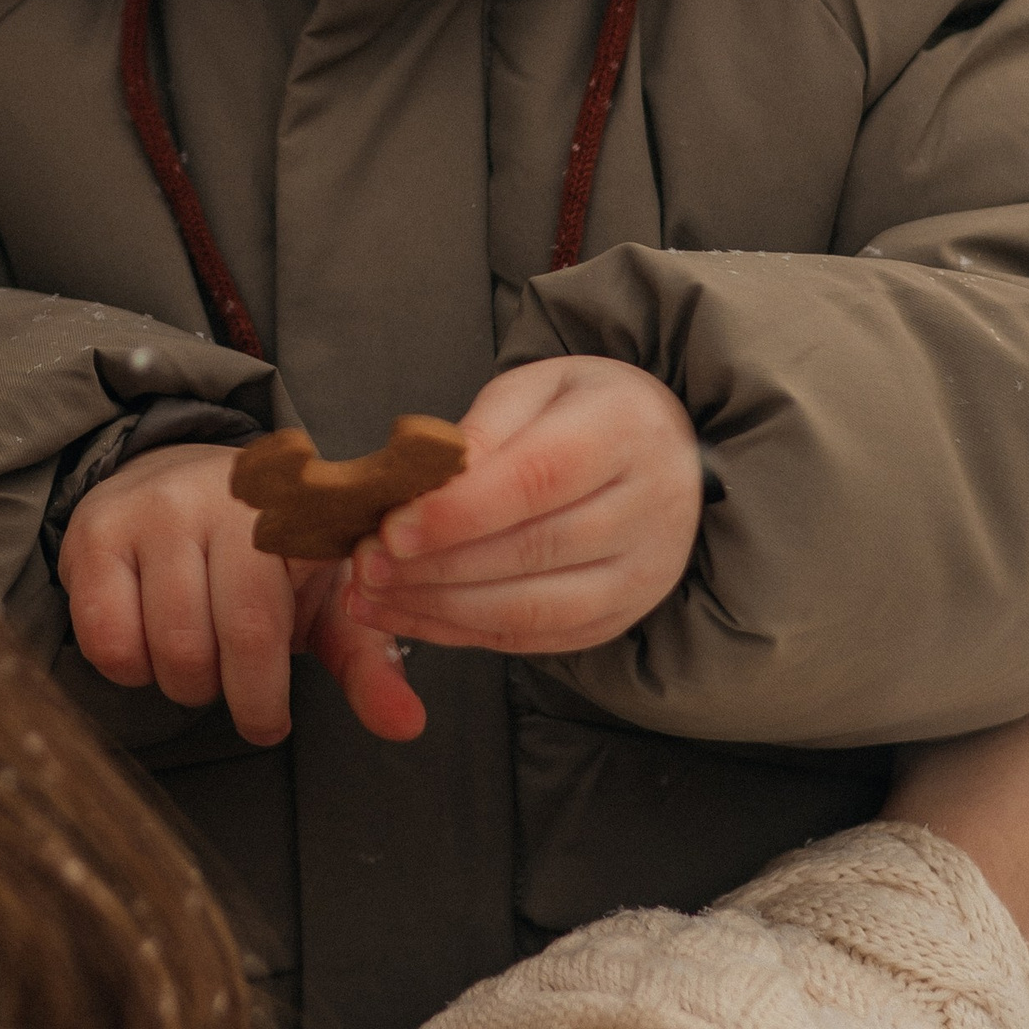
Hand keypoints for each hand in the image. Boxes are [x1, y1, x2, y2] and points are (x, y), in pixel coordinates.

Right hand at [58, 443, 427, 745]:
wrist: (183, 477)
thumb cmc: (267, 557)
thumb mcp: (329, 601)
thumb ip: (368, 664)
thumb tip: (407, 726)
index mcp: (293, 514)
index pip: (264, 628)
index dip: (263, 697)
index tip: (270, 724)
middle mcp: (221, 499)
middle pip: (214, 646)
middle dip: (225, 694)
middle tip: (233, 684)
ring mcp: (154, 509)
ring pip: (163, 647)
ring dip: (180, 682)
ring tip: (197, 656)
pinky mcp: (96, 529)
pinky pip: (104, 637)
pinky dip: (129, 665)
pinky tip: (148, 640)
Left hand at [342, 356, 702, 655]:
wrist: (665, 453)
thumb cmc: (584, 411)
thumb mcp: (537, 388)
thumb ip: (485, 429)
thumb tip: (427, 484)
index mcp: (627, 431)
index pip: (537, 479)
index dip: (459, 511)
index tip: (391, 528)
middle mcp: (650, 509)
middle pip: (532, 550)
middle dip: (436, 566)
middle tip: (364, 566)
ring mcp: (642, 574)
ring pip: (533, 610)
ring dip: (441, 609)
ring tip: (371, 597)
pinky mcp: (621, 616)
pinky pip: (535, 640)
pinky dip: (463, 635)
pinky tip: (408, 618)